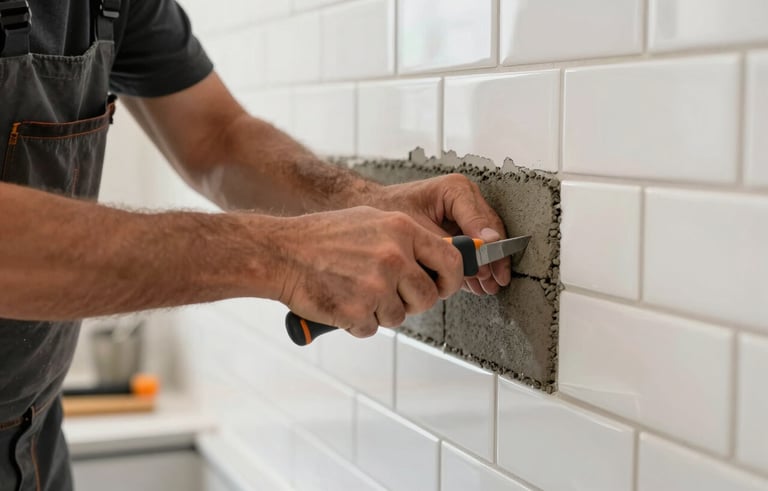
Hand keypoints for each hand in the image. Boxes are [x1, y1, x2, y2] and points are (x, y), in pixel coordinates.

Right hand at [275, 206, 463, 337]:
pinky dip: (357, 322)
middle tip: (389, 294)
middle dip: (411, 302)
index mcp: (401, 230)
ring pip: (399, 316)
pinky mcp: (357, 310)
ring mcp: (376, 285)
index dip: (451, 280)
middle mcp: (393, 256)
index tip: (443, 286)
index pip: (450, 260)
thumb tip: (437, 257)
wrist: (281, 252)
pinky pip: (372, 329)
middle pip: (427, 297)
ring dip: (380, 312)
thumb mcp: (371, 220)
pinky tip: (341, 301)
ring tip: (354, 291)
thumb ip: (406, 239)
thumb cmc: (322, 237)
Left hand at [374, 174, 509, 294]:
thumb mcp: (415, 228)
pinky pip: (474, 246)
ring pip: (486, 240)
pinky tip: (476, 283)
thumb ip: (444, 245)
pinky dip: (475, 264)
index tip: (489, 267)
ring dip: (487, 265)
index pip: (481, 221)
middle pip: (489, 230)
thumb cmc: (388, 209)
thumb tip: (472, 263)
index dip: (488, 246)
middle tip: (495, 282)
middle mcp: (465, 196)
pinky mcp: (460, 224)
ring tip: (488, 288)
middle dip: (492, 259)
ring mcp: (465, 210)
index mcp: (455, 189)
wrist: (373, 205)